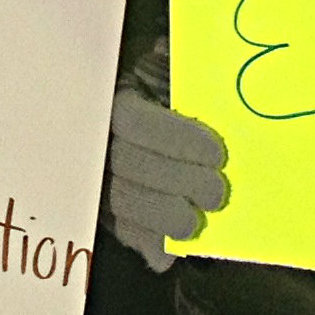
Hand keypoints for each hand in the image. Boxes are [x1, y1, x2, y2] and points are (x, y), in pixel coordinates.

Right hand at [105, 40, 228, 272]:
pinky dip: (142, 244)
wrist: (137, 104)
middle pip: (131, 166)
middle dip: (179, 183)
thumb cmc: (165, 81)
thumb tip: (180, 58)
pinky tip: (164, 256)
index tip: (218, 152)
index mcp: (112, 98)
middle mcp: (98, 138)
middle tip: (217, 192)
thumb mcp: (168, 64)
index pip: (136, 122)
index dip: (176, 139)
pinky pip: (118, 228)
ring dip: (161, 219)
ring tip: (195, 224)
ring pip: (122, 202)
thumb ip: (174, 64)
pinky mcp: (103, 207)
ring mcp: (96, 175)